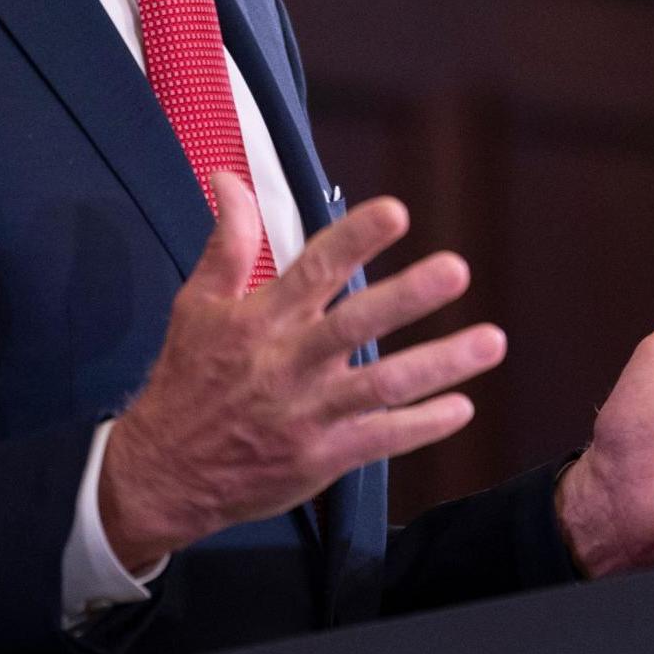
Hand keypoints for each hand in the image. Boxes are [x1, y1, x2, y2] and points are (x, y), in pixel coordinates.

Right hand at [99, 175, 502, 566]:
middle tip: (456, 269)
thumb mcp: (198, 305)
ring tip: (491, 341)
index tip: (396, 211)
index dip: (354, 239)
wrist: (162, 474)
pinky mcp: (322, 457)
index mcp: (261, 321)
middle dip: (408, 296)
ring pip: (383, 385)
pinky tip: (463, 407)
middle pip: (355, 325)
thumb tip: (230, 178)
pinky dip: (423, 425)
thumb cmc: (186, 381)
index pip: (313, 270)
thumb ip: (228, 241)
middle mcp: (289, 363)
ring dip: (440, 364)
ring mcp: (309, 413)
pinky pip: (381, 439)